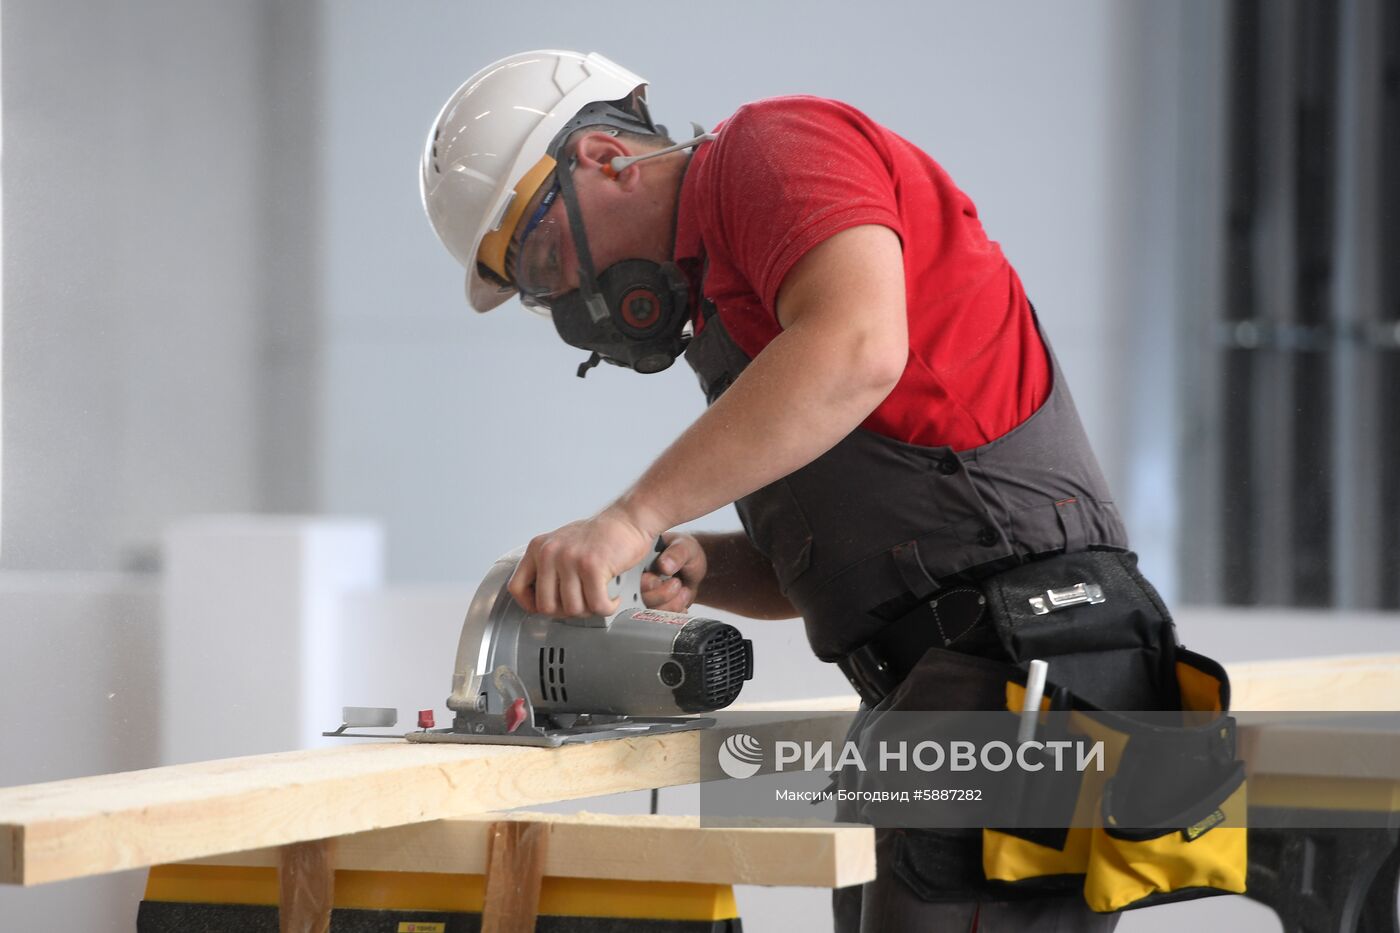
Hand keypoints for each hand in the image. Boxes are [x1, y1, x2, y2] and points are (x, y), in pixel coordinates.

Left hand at [507, 504, 656, 616]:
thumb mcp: (562, 546)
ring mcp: (569, 559)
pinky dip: (607, 607)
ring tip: (600, 597)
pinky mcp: (592, 566)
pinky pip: (596, 605)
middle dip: (567, 612)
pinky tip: (612, 598)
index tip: (548, 607)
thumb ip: (548, 569)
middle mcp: (549, 552)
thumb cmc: (599, 536)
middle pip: (546, 606)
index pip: (516, 588)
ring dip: (590, 609)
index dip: (531, 605)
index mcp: (538, 548)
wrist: (628, 520)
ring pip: (573, 609)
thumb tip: (541, 604)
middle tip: (583, 603)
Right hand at [641, 532, 707, 611]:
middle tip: (677, 583)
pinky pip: (662, 617)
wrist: (694, 567)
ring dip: (672, 603)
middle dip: (662, 595)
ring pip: (651, 611)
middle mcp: (639, 581)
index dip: (646, 584)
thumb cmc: (685, 552)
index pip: (632, 579)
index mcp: (639, 562)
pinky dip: (676, 611)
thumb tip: (664, 565)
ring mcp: (647, 595)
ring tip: (684, 590)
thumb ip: (676, 554)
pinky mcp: (656, 607)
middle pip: (640, 598)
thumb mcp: (684, 547)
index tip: (659, 580)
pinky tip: (683, 599)